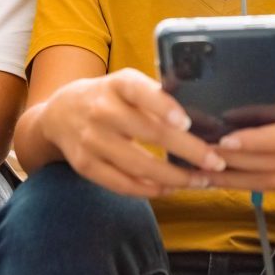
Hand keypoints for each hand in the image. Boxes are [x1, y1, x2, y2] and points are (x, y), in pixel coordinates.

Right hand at [40, 67, 226, 196]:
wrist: (59, 113)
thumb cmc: (109, 97)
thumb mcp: (126, 84)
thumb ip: (156, 95)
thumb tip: (203, 115)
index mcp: (117, 84)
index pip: (139, 91)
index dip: (163, 106)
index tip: (187, 122)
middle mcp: (102, 110)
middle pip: (148, 133)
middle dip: (188, 151)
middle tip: (215, 162)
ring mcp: (91, 140)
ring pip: (138, 165)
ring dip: (174, 177)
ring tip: (200, 180)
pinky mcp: (85, 166)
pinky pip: (121, 184)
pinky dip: (149, 190)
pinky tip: (170, 189)